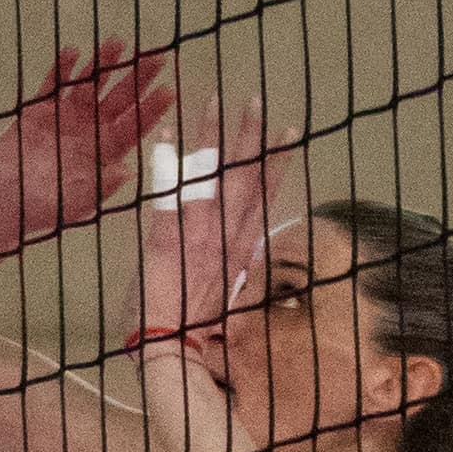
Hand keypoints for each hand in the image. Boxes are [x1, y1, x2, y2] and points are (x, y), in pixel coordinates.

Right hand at [0, 39, 173, 267]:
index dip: (150, 108)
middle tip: (157, 56)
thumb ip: (102, 186)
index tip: (168, 91)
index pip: (133, 126)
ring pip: (89, 86)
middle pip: (119, 99)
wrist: (1, 204)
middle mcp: (88, 131)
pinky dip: (62, 70)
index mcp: (104, 152)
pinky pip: (52, 85)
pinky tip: (73, 52)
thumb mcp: (78, 203)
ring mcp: (64, 118)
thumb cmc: (43, 209)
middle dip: (137, 77)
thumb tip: (127, 172)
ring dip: (104, 65)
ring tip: (118, 43)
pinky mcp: (38, 112)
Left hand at [131, 95, 283, 377]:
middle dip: (250, 138)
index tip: (288, 132)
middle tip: (256, 100)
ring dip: (212, 138)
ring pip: (210, 178)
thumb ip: (241, 271)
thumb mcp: (229, 299)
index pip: (262, 196)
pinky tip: (164, 135)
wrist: (171, 352)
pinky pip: (166, 194)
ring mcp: (197, 235)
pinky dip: (165, 164)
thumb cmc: (196, 332)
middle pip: (243, 178)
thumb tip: (252, 253)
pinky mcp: (167, 241)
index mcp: (240, 248)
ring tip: (217, 103)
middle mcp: (224, 235)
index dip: (275, 164)